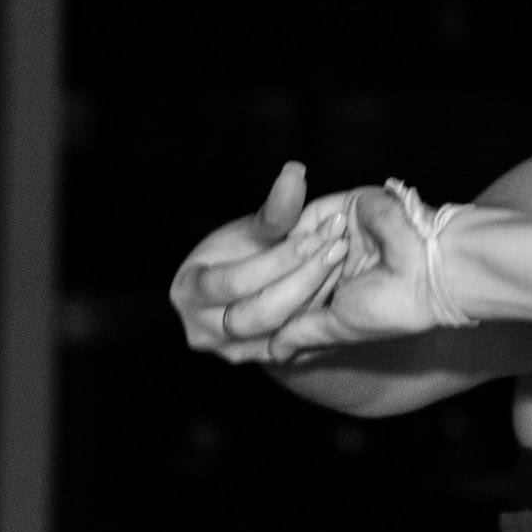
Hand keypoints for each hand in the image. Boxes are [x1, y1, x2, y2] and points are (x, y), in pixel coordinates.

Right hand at [170, 164, 323, 359]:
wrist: (242, 289)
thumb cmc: (241, 252)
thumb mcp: (252, 230)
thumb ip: (274, 210)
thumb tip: (296, 171)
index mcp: (189, 292)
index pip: (234, 281)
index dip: (278, 259)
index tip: (318, 233)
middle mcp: (204, 330)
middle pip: (259, 312)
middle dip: (303, 278)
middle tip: (338, 246)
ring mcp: (232, 351)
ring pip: (281, 332)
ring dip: (317, 295)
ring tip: (342, 261)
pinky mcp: (261, 360)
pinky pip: (295, 343)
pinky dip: (319, 315)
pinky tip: (342, 287)